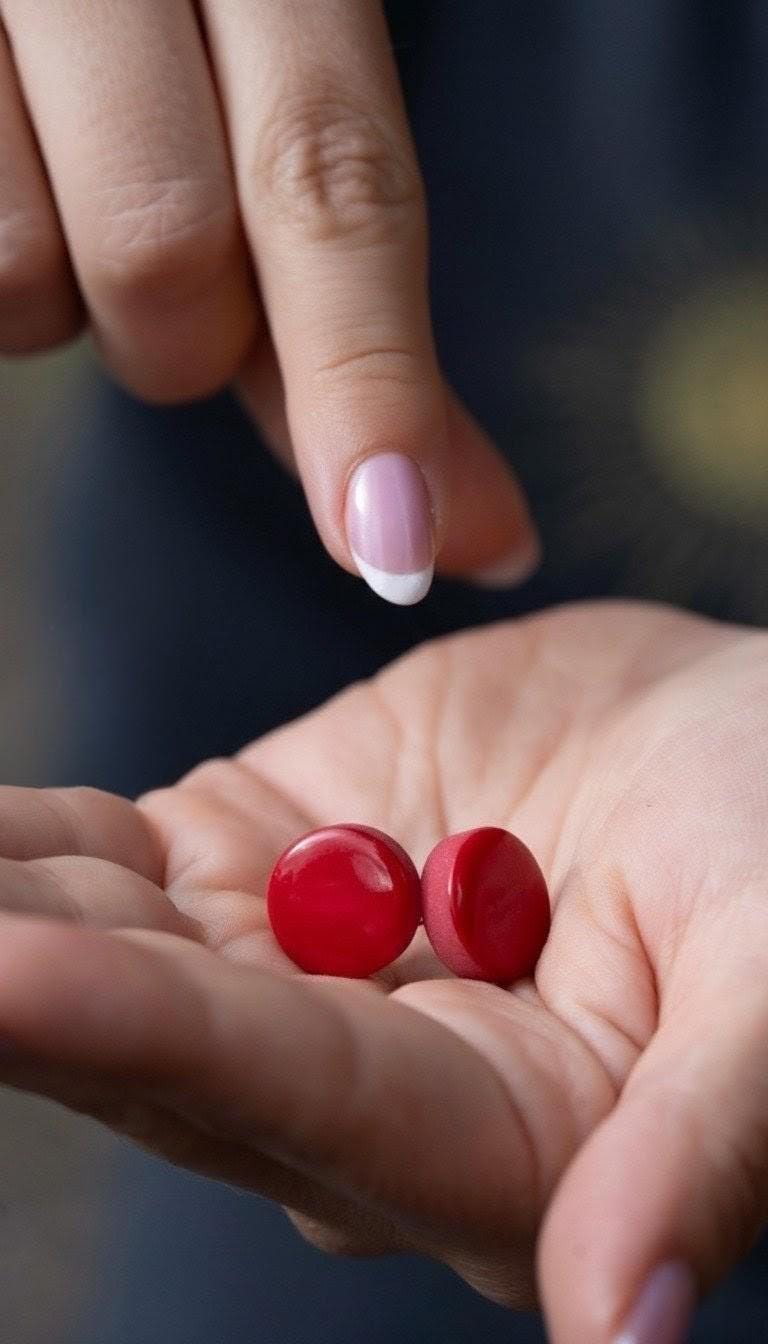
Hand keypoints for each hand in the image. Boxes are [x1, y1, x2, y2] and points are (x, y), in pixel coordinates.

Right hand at [0, 0, 535, 595]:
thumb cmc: (177, 60)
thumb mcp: (281, 141)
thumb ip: (367, 327)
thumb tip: (479, 539)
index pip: (333, 179)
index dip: (366, 378)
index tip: (392, 544)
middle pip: (166, 253)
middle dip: (190, 342)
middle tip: (186, 292)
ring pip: (28, 270)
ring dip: (74, 306)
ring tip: (81, 208)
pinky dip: (8, 284)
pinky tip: (21, 195)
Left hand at [2, 601, 766, 1341]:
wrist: (736, 742)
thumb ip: (700, 1144)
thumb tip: (623, 1335)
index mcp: (494, 1143)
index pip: (292, 1095)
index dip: (148, 1036)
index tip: (5, 980)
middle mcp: (367, 1079)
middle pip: (163, 1038)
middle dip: (25, 977)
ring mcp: (299, 961)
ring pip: (118, 945)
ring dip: (9, 906)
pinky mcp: (266, 858)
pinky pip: (125, 859)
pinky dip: (38, 844)